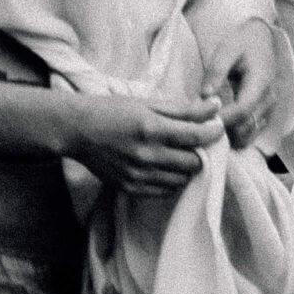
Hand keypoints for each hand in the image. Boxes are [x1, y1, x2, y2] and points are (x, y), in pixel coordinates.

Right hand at [65, 92, 223, 195]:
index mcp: (152, 128)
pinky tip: (162, 165)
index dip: (213, 132)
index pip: (196, 136)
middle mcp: (147, 155)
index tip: (217, 128)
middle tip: (193, 142)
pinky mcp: (132, 188)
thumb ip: (182, 109)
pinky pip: (165, 191)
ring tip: (176, 153)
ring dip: (185, 167)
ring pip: (182, 180)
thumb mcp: (146, 103)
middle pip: (194, 162)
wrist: (77, 130)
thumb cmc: (112, 110)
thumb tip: (214, 107)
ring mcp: (139, 175)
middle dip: (199, 151)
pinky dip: (170, 179)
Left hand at [201, 18, 277, 148]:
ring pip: (251, 133)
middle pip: (247, 127)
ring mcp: (270, 108)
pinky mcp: (267, 113)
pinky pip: (253, 131)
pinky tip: (219, 129)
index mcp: (261, 82)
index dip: (222, 119)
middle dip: (224, 131)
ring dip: (230, 136)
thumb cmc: (242, 43)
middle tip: (200, 128)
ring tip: (207, 129)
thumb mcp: (226, 51)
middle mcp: (270, 99)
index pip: (242, 110)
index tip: (201, 119)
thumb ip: (216, 72)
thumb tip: (205, 95)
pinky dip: (237, 134)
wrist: (262, 40)